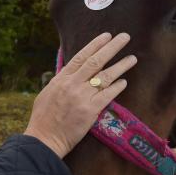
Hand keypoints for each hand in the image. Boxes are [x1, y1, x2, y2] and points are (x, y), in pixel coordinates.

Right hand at [24, 32, 136, 158]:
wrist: (44, 139)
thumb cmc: (43, 118)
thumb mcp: (48, 93)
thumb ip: (61, 81)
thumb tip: (71, 72)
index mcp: (61, 78)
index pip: (81, 56)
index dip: (95, 44)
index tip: (107, 36)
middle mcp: (72, 84)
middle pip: (96, 61)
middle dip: (112, 48)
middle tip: (125, 37)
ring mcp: (82, 97)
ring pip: (105, 76)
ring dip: (121, 66)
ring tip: (132, 58)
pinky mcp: (90, 111)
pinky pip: (108, 95)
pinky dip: (117, 87)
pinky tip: (125, 82)